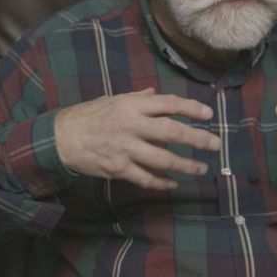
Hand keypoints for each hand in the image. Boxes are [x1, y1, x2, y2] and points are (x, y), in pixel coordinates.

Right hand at [54, 88, 220, 189]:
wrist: (61, 138)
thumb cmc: (89, 116)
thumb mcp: (112, 99)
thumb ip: (137, 98)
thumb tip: (155, 93)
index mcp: (131, 105)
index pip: (168, 104)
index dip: (191, 108)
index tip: (209, 114)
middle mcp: (131, 125)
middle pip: (172, 132)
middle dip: (197, 139)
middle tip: (215, 144)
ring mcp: (125, 148)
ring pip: (163, 159)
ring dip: (186, 165)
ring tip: (201, 169)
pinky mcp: (118, 168)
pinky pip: (146, 178)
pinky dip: (162, 182)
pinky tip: (173, 183)